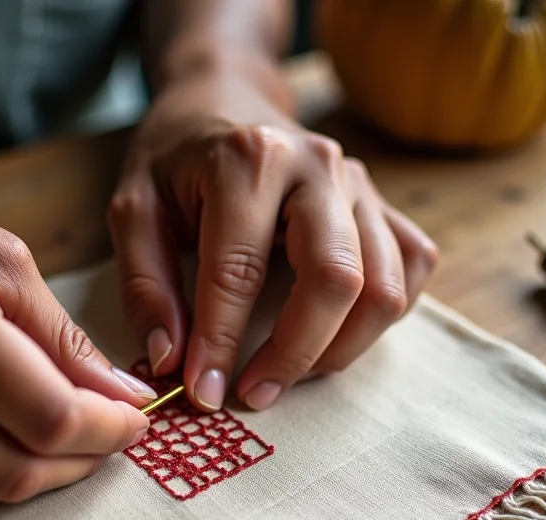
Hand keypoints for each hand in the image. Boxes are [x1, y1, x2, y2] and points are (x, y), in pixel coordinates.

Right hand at [0, 158, 152, 506]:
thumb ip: (63, 334)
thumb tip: (121, 393)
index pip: (49, 414)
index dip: (108, 429)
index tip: (137, 420)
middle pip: (16, 468)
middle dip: (84, 462)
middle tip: (112, 437)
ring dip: (42, 473)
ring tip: (71, 440)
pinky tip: (13, 438)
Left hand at [108, 73, 438, 411]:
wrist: (226, 99)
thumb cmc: (176, 161)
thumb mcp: (134, 211)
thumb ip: (146, 286)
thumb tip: (172, 361)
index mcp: (249, 160)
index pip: (239, 273)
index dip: (221, 345)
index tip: (203, 394)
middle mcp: (319, 168)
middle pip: (336, 282)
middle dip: (295, 355)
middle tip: (253, 394)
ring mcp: (361, 186)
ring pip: (384, 289)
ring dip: (339, 350)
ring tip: (287, 373)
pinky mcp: (384, 206)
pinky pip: (411, 271)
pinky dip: (380, 318)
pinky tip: (333, 333)